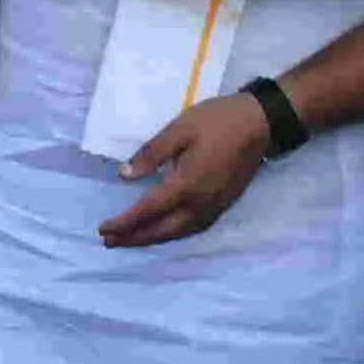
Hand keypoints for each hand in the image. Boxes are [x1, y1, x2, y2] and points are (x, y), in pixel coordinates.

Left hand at [100, 93, 270, 248]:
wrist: (261, 124)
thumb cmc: (218, 121)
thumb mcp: (178, 129)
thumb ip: (150, 154)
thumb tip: (124, 175)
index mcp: (186, 185)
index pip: (147, 210)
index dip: (124, 222)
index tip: (103, 229)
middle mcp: (200, 204)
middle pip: (161, 230)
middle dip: (134, 238)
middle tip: (108, 241)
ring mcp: (213, 208)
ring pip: (177, 233)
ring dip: (152, 239)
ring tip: (130, 240)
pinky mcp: (222, 206)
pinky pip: (192, 229)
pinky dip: (172, 234)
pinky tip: (162, 231)